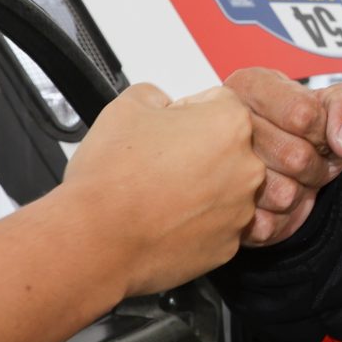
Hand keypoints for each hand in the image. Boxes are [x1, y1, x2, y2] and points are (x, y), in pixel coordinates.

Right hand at [60, 83, 263, 297]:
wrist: (95, 241)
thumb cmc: (111, 179)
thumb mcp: (126, 106)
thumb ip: (156, 95)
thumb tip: (162, 104)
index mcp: (230, 125)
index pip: (221, 103)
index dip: (188, 111)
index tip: (168, 128)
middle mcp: (246, 168)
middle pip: (229, 147)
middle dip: (199, 150)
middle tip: (159, 162)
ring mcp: (240, 210)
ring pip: (225, 188)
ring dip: (200, 187)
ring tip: (160, 192)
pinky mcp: (228, 245)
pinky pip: (217, 224)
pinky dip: (197, 221)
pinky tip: (166, 219)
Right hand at [224, 68, 341, 244]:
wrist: (287, 165)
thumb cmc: (307, 129)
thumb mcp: (340, 105)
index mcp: (250, 85)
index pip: (302, 115)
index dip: (323, 132)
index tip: (319, 131)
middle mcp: (225, 122)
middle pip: (295, 157)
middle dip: (315, 165)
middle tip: (306, 158)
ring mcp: (215, 167)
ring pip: (282, 194)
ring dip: (298, 192)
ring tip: (287, 176)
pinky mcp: (219, 208)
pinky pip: (266, 223)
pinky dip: (279, 217)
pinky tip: (270, 198)